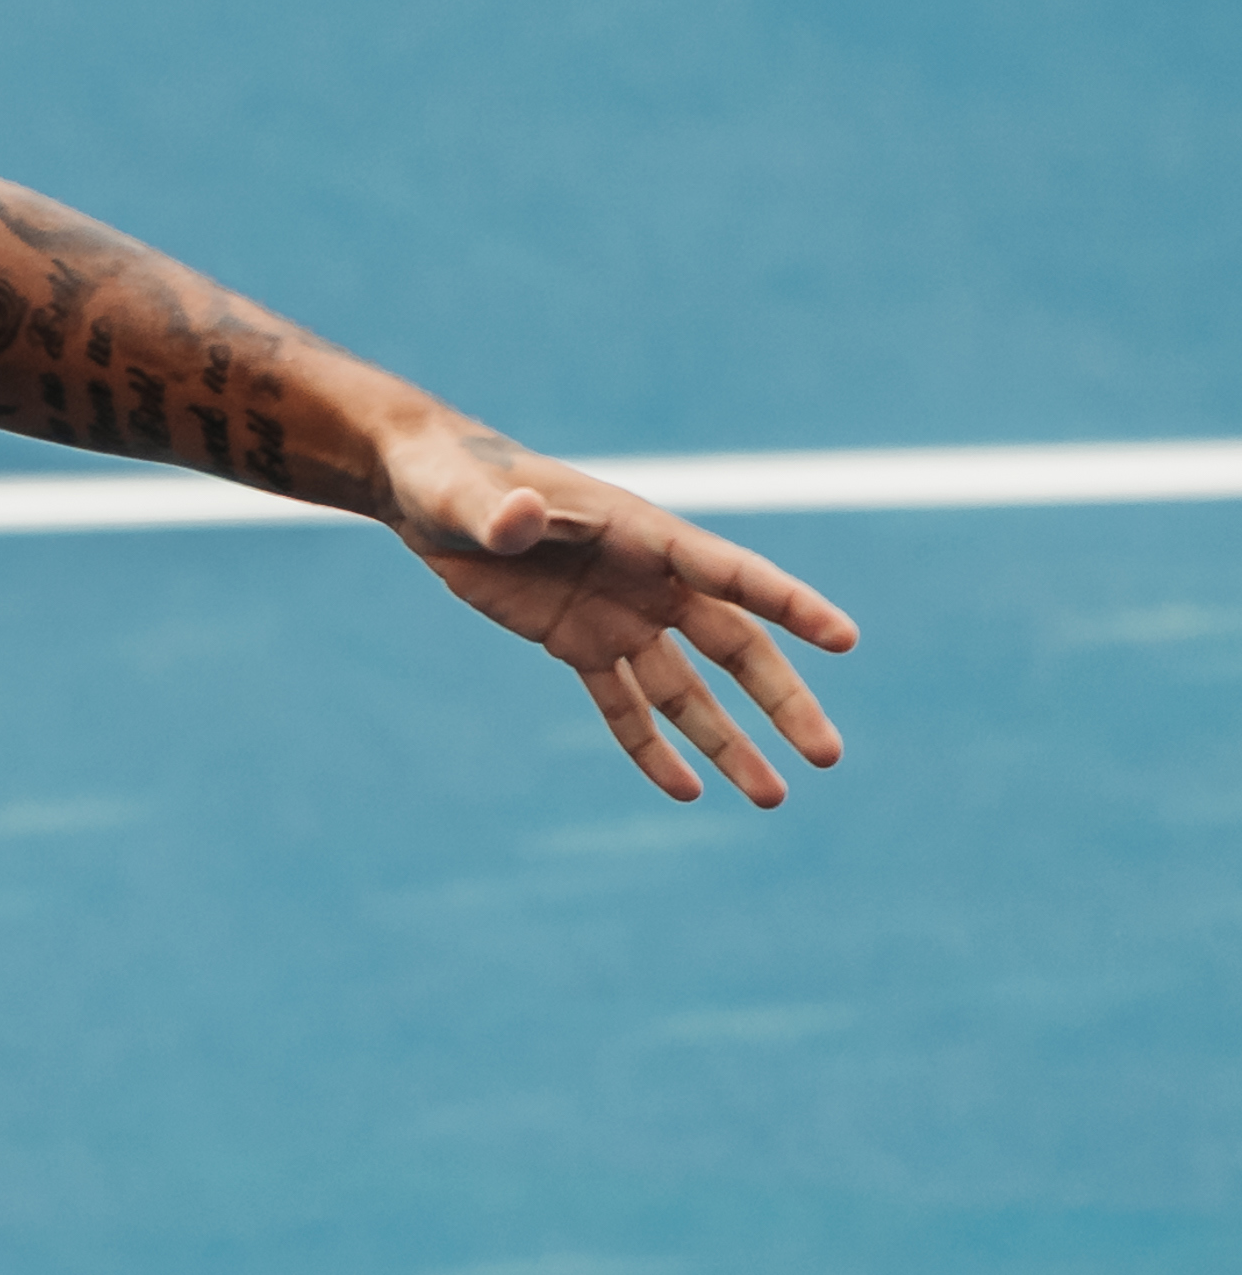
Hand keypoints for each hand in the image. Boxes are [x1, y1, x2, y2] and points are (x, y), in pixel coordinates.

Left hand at [382, 426, 860, 805]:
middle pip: (734, 646)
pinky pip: (624, 705)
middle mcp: (647, 580)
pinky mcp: (579, 644)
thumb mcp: (470, 494)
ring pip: (689, 690)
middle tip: (828, 754)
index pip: (732, 574)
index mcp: (643, 532)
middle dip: (781, 700)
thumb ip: (499, 511)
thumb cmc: (454, 477)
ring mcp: (619, 616)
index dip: (790, 605)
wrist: (429, 491)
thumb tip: (514, 516)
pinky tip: (687, 792)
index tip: (845, 640)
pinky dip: (651, 749)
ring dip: (728, 742)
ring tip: (773, 797)